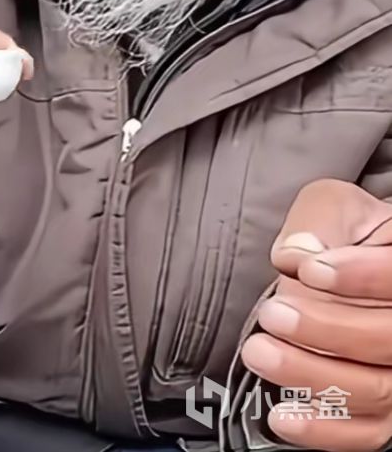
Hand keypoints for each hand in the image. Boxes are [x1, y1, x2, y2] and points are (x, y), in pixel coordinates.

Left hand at [240, 179, 391, 450]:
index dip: (363, 277)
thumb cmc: (346, 237)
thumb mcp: (334, 210)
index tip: (310, 268)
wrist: (346, 270)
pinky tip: (285, 414)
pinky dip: (326, 429)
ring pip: (376, 389)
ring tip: (261, 352)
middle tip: (273, 314)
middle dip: (326, 330)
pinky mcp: (383, 410)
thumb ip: (320, 222)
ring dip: (312, 375)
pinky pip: (368, 434)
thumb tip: (298, 256)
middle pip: (388, 339)